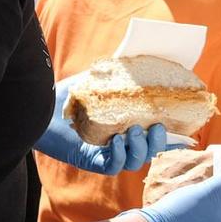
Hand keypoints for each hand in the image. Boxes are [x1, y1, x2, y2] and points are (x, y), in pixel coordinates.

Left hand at [34, 79, 182, 174]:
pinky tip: (116, 141)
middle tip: (156, 127)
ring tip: (134, 131)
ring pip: (134, 163)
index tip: (180, 130)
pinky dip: (119, 155)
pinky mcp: (90, 160)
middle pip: (148, 154)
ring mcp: (104, 154)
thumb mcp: (100, 80)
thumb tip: (139, 54)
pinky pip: (113, 167)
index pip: (152, 137)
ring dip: (140, 150)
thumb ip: (120, 72)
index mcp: (124, 127)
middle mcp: (117, 143)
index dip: (168, 138)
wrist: (40, 104)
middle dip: (158, 144)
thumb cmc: (68, 93)